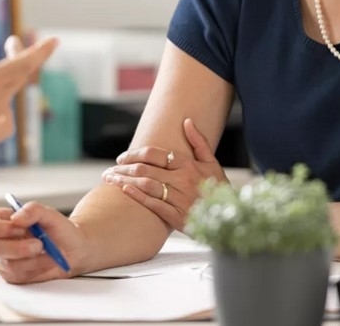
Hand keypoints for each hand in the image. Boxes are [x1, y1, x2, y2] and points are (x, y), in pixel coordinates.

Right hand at [0, 200, 84, 283]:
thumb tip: (17, 218)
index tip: (22, 228)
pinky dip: (36, 268)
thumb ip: (33, 210)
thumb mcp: (50, 214)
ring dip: (32, 259)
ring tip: (48, 253)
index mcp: (0, 220)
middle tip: (39, 244)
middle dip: (17, 247)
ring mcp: (3, 260)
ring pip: (7, 264)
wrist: (72, 250)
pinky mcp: (12, 275)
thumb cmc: (58, 230)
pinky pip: (18, 276)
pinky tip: (45, 261)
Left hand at [102, 118, 227, 230]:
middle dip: (123, 169)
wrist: (231, 217)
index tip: (121, 158)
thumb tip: (187, 121)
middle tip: (108, 170)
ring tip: (110, 179)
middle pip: (145, 169)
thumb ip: (199, 142)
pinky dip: (138, 196)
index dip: (134, 154)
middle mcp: (182, 180)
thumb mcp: (212, 163)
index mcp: (188, 165)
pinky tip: (125, 190)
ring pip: (146, 185)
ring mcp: (180, 199)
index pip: (154, 154)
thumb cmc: (219, 189)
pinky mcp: (177, 217)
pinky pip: (154, 205)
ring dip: (124, 181)